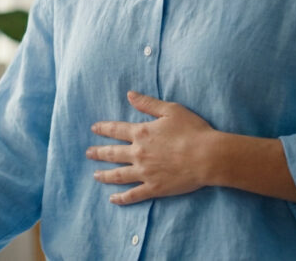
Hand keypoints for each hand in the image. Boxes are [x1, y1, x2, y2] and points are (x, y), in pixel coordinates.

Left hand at [87, 91, 215, 205]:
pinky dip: (121, 198)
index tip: (93, 128)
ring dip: (105, 175)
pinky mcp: (154, 188)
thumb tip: (129, 95)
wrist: (207, 156)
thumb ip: (148, 103)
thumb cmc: (192, 130)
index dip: (103, 128)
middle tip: (88, 153)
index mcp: (141, 133)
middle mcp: (138, 153)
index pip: (116, 130)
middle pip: (112, 154)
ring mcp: (144, 172)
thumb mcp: (171, 110)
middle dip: (98, 153)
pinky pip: (133, 195)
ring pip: (118, 175)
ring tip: (95, 175)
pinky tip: (113, 199)